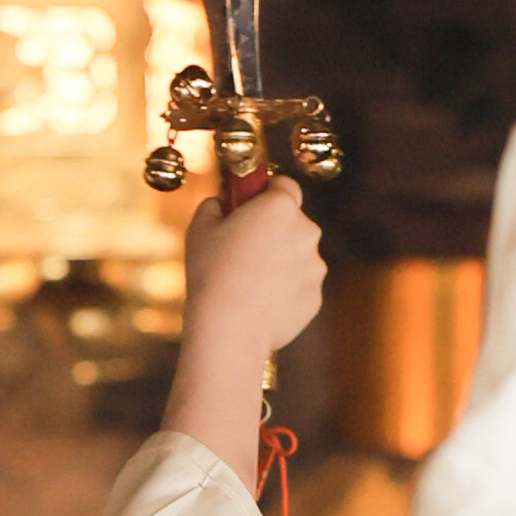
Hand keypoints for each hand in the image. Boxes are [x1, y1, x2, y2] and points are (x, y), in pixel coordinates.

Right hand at [180, 179, 325, 361]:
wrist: (229, 329)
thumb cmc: (211, 274)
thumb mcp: (199, 229)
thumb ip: (213, 205)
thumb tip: (219, 203)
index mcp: (280, 207)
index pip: (284, 185)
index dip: (266, 192)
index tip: (250, 205)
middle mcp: (306, 231)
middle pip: (292, 222)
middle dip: (273, 231)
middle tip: (242, 248)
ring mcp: (315, 266)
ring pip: (297, 256)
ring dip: (279, 262)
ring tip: (246, 282)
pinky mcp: (315, 297)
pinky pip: (299, 285)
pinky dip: (284, 290)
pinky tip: (257, 302)